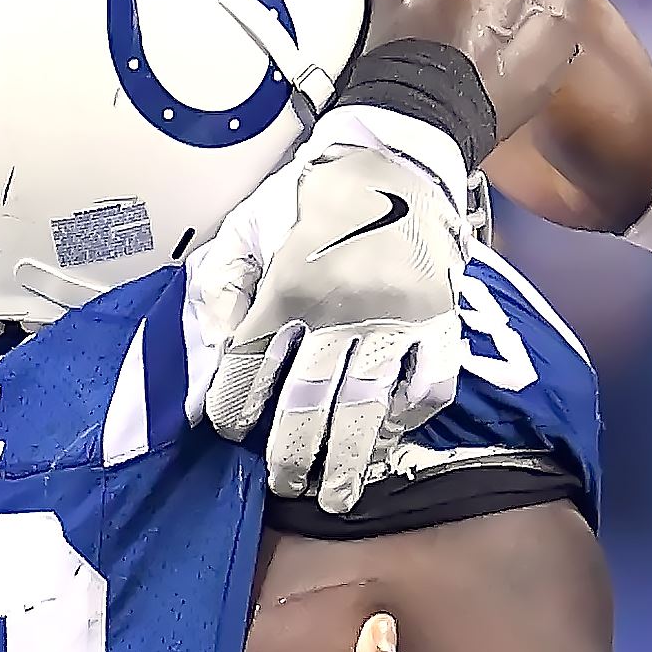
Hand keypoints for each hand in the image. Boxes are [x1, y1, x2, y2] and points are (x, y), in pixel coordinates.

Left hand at [189, 107, 469, 514]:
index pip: (250, 365)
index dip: (233, 406)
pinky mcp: (440, 320)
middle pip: (309, 401)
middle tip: (285, 484)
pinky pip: (430, 384)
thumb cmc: (313, 195)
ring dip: (349, 458)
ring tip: (336, 497)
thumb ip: (221, 286)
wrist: (396, 154)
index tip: (229, 429)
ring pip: (367, 405)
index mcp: (290, 286)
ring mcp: (397, 320)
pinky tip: (389, 439)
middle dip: (292, 452)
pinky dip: (410, 418)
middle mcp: (342, 311)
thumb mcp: (249, 225)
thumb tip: (211, 353)